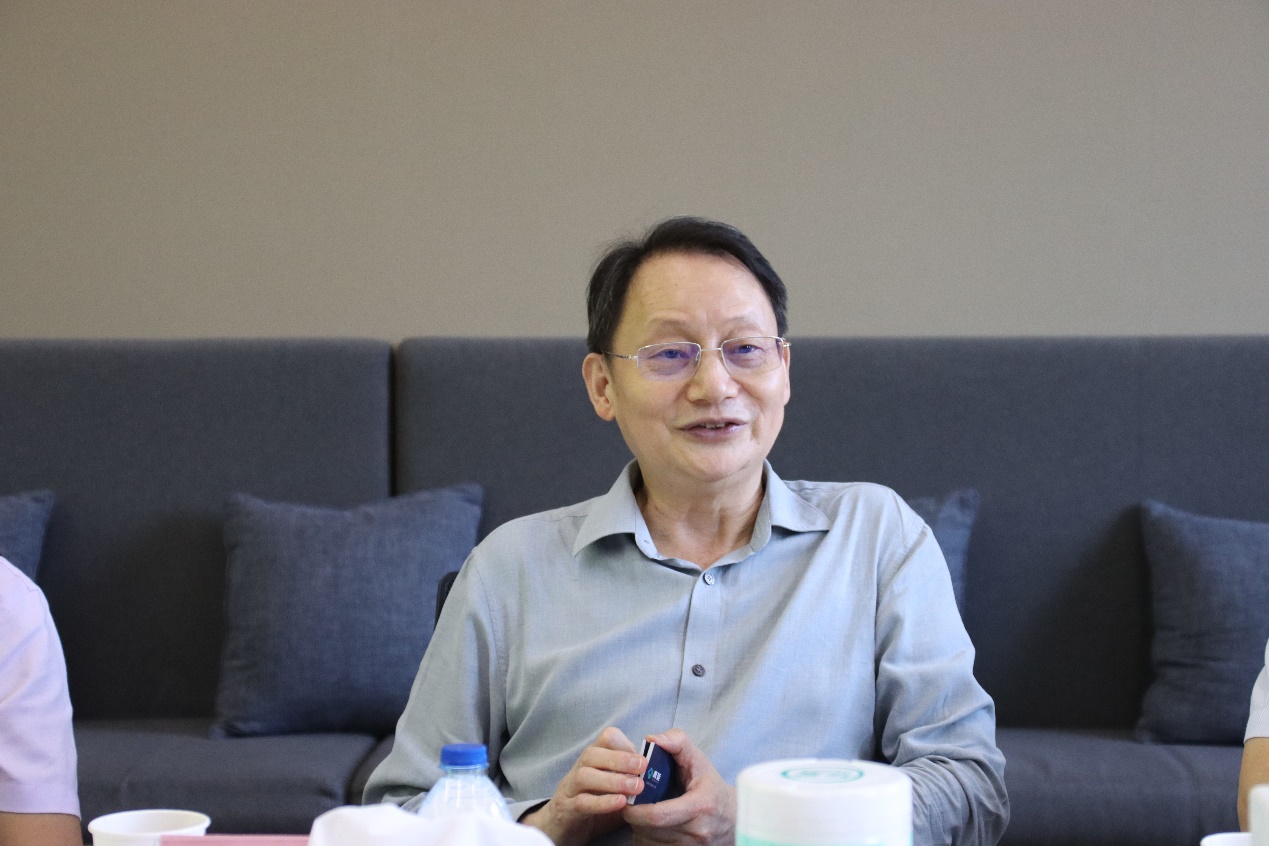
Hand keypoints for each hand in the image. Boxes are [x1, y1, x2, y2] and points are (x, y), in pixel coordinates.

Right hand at [522, 727, 646, 845]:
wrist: (564, 828)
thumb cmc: (595, 803)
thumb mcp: (616, 787)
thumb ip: (633, 778)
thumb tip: (661, 773)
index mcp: (593, 760)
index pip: (605, 739)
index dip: (624, 744)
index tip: (644, 756)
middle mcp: (579, 769)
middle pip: (592, 753)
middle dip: (620, 758)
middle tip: (643, 766)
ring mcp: (569, 789)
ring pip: (584, 775)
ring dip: (612, 779)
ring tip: (636, 787)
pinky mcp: (566, 810)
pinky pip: (581, 802)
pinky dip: (602, 802)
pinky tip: (621, 803)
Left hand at [623, 729, 735, 845]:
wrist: (731, 818)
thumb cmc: (709, 786)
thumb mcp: (698, 760)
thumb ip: (677, 742)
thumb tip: (651, 739)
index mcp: (700, 806)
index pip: (658, 815)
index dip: (636, 809)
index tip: (627, 798)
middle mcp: (697, 831)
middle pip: (650, 830)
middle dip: (634, 817)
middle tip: (629, 803)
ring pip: (649, 843)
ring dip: (639, 829)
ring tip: (641, 813)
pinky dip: (646, 839)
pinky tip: (650, 826)